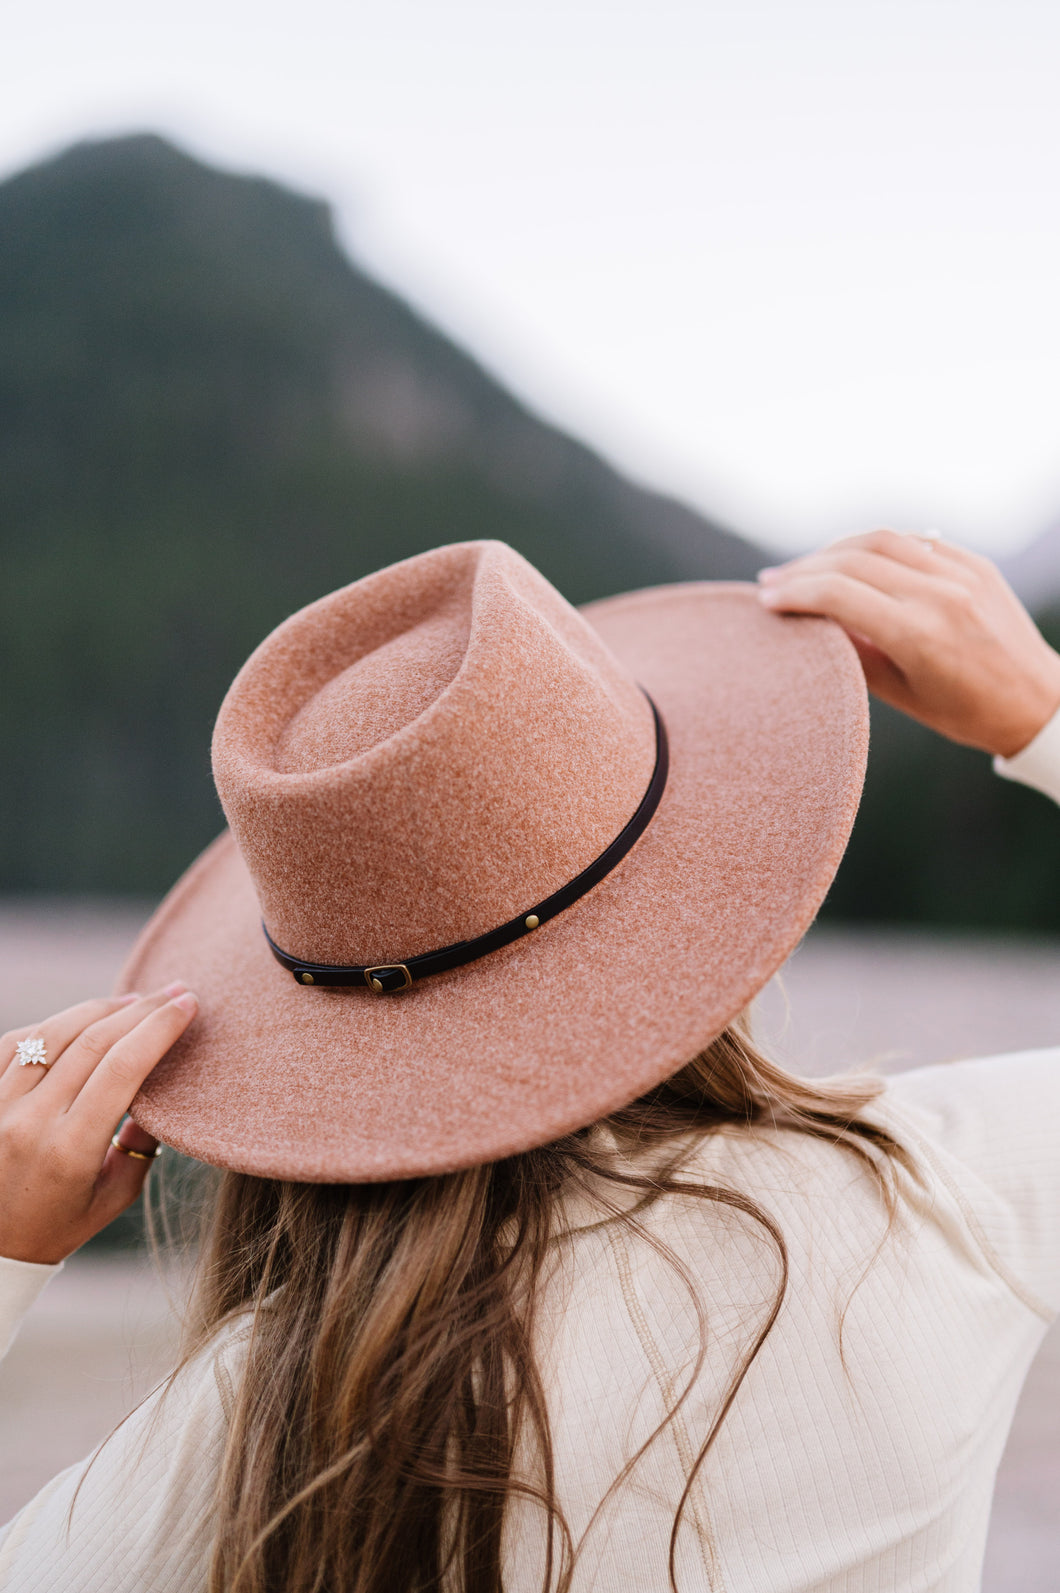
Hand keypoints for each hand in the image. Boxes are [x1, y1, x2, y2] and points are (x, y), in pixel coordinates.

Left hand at [0, 984, 196, 1264]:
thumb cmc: (56, 1227)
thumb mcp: (113, 1197)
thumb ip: (142, 1144)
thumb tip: (162, 1091)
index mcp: (69, 1150)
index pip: (123, 1067)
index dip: (159, 1028)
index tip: (188, 1006)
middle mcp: (28, 1121)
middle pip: (92, 1041)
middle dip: (140, 1009)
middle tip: (172, 992)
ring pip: (52, 1033)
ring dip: (98, 1008)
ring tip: (132, 1000)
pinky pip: (16, 1042)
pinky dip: (53, 1024)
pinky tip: (81, 1020)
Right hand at [757, 529, 1059, 756]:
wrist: (1038, 700)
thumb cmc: (965, 712)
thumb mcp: (900, 695)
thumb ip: (853, 654)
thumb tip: (810, 623)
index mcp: (920, 635)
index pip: (837, 593)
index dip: (793, 592)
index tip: (766, 600)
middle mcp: (941, 596)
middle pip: (852, 559)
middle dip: (803, 568)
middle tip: (772, 581)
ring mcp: (962, 573)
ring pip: (881, 539)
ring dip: (834, 549)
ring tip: (806, 567)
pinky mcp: (974, 563)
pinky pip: (913, 540)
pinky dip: (874, 547)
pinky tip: (851, 559)